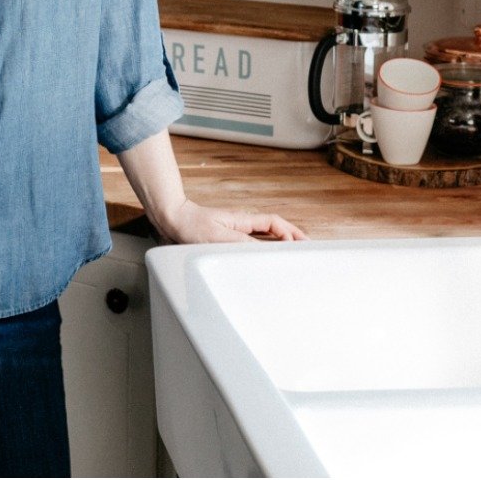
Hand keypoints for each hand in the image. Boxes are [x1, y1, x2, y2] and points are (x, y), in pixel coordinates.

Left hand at [152, 199, 304, 244]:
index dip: (290, 232)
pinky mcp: (228, 239)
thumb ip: (240, 243)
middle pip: (275, 229)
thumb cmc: (190, 226)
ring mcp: (236, 231)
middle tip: (308, 248)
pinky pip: (253, 244)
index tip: (301, 244)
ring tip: (294, 255)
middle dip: (293, 237)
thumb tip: (263, 251)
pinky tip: (266, 259)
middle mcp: (243, 225)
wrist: (172, 220)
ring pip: (265, 236)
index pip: (275, 223)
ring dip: (280, 243)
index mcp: (243, 220)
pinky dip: (264, 250)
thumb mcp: (216, 236)